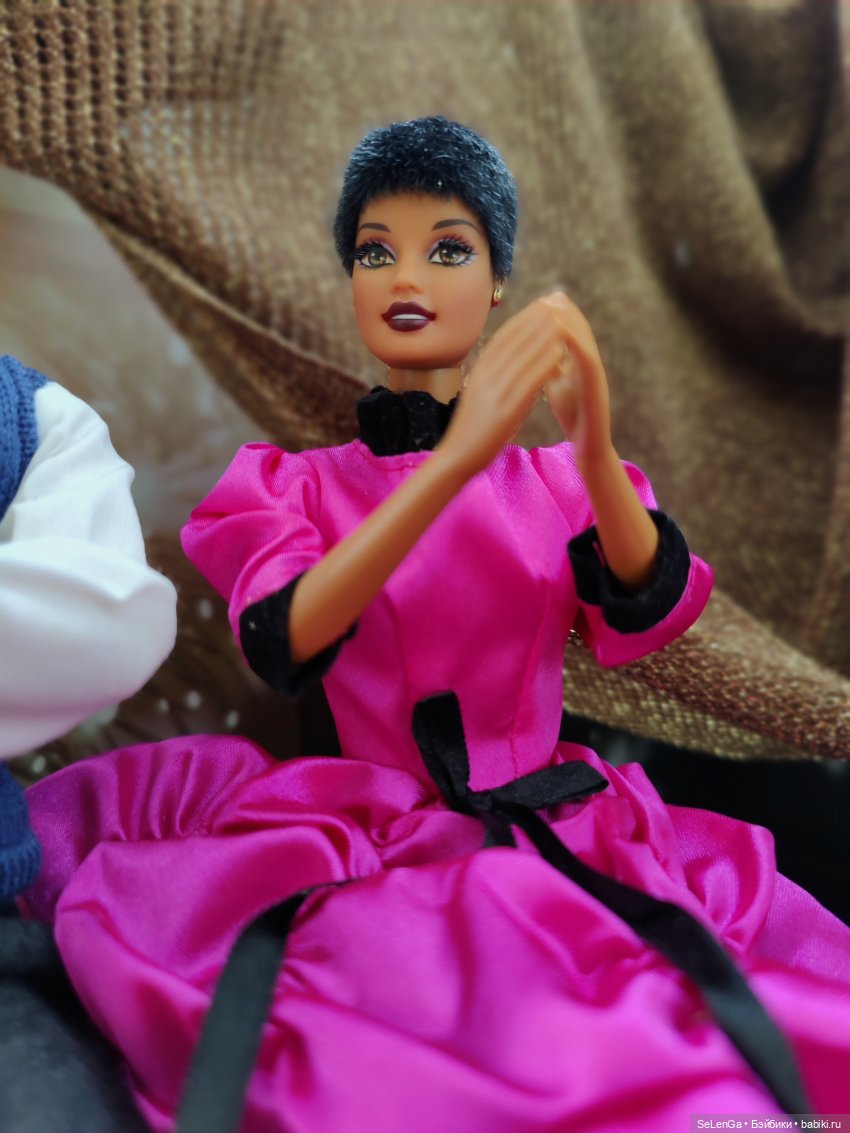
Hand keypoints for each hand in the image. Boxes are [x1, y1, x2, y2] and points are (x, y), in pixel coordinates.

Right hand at [438, 293, 575, 477]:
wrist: (456, 457)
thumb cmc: (472, 430)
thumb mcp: (481, 395)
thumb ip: (495, 377)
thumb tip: (515, 362)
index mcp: (479, 371)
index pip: (504, 336)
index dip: (524, 317)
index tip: (543, 304)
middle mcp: (485, 376)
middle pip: (514, 339)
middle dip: (537, 318)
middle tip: (558, 302)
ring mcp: (493, 392)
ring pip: (523, 356)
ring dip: (545, 336)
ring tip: (565, 320)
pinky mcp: (503, 411)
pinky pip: (527, 382)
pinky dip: (543, 365)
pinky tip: (560, 355)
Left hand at [540, 292, 611, 471]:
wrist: (590, 446)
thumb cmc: (574, 415)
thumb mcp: (557, 384)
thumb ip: (550, 365)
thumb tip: (535, 348)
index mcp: (579, 360)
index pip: (570, 329)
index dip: (556, 313)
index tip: (540, 299)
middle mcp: (590, 362)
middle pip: (580, 327)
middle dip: (564, 310)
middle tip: (550, 294)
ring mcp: (595, 373)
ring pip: (585, 338)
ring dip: (570, 320)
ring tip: (553, 306)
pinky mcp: (597, 386)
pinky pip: (587, 358)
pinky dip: (574, 343)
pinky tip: (560, 333)